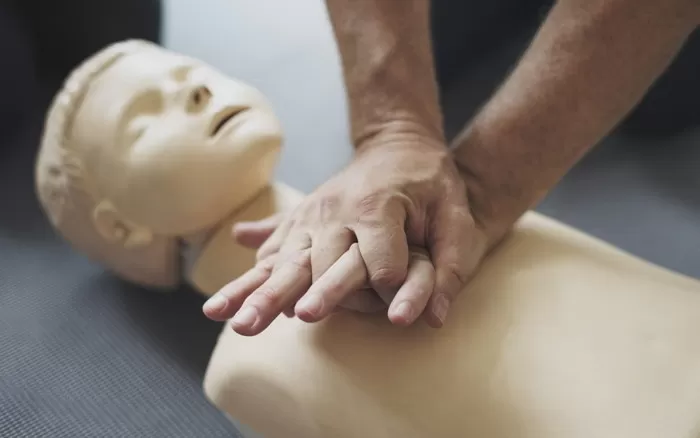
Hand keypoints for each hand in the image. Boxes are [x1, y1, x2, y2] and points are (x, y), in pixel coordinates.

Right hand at [203, 133, 487, 334]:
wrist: (399, 145)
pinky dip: (249, 278)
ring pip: (280, 262)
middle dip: (289, 298)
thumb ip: (451, 264)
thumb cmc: (431, 184)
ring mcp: (311, 217)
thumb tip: (435, 320)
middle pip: (314, 266)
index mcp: (377, 209)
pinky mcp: (299, 221)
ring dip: (253, 292)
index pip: (380, 266)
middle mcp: (335, 213)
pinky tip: (224, 302)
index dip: (392, 291)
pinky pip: (271, 251)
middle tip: (255, 325)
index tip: (399, 310)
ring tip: (228, 320)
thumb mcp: (456, 215)